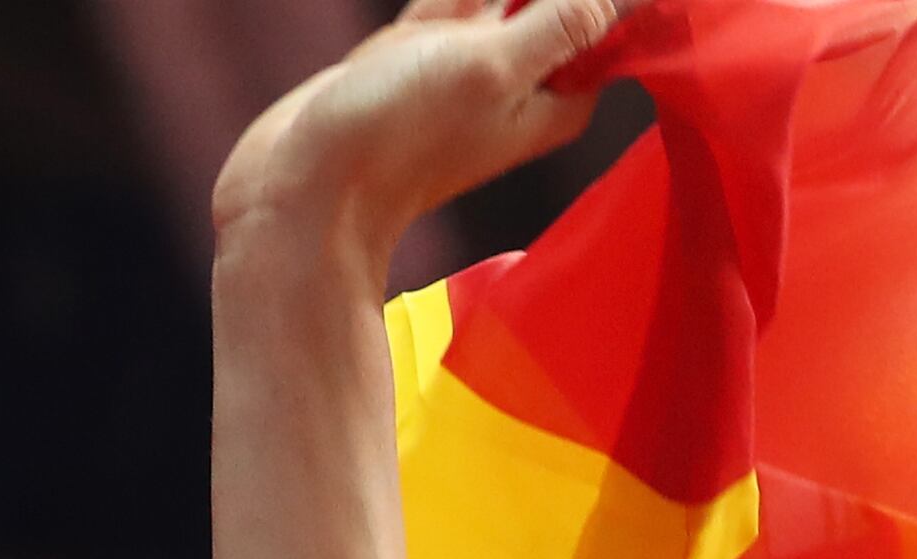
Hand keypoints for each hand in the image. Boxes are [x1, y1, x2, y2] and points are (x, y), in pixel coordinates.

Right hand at [213, 0, 629, 266]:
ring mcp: (467, 64)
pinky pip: (452, 1)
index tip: (540, 6)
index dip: (605, 2)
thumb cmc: (401, 133)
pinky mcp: (416, 53)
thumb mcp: (494, 68)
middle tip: (492, 20)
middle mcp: (520, 82)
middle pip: (557, 9)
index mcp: (559, 101)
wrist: (309, 183)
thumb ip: (560, 26)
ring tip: (463, 26)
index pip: (607, 27)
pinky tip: (449, 6)